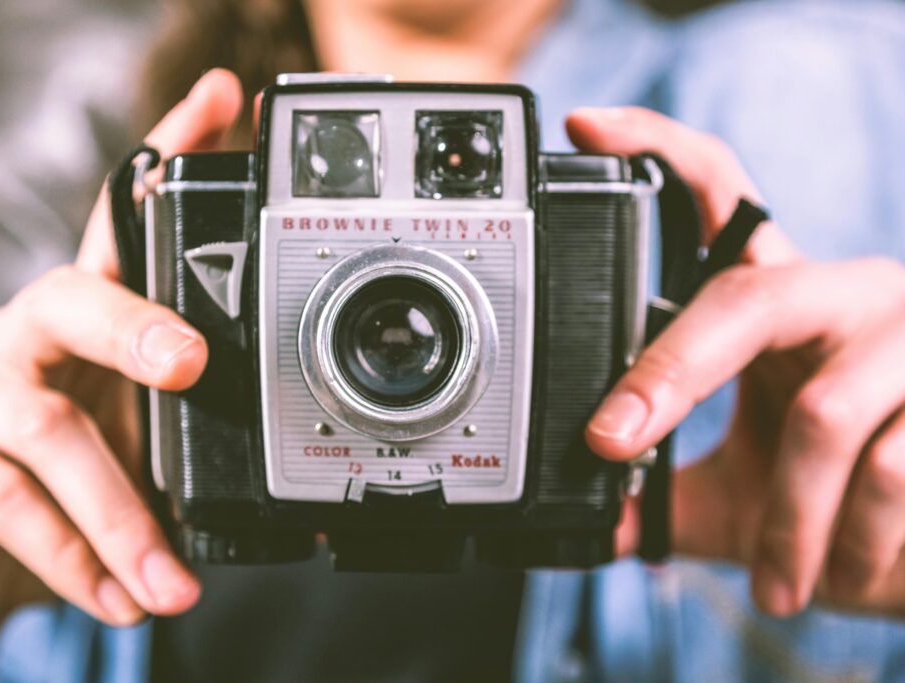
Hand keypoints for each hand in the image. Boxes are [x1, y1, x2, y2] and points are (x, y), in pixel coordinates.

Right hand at [0, 69, 243, 642]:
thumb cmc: (53, 496)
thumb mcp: (130, 451)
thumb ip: (180, 434)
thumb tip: (277, 458)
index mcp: (80, 324)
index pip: (121, 223)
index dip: (168, 152)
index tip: (227, 100)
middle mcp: (17, 337)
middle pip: (71, 293)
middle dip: (137, 325)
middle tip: (194, 366)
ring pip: (46, 426)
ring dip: (123, 516)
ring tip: (171, 584)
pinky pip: (1, 497)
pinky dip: (70, 556)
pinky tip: (115, 596)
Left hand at [569, 107, 904, 617]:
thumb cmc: (842, 503)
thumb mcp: (746, 496)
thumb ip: (673, 499)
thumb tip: (588, 522)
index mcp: (780, 305)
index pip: (722, 198)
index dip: (656, 149)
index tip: (586, 125)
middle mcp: (842, 296)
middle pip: (747, 297)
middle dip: (672, 374)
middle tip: (611, 440)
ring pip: (823, 418)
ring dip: (790, 522)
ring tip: (781, 585)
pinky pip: (894, 470)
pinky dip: (857, 544)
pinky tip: (846, 576)